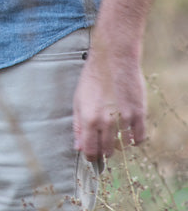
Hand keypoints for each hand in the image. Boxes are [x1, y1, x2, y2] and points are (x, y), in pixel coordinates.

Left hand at [72, 46, 146, 162]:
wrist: (113, 60)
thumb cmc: (92, 78)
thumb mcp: (78, 100)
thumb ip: (78, 126)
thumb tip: (79, 147)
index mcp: (88, 119)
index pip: (90, 150)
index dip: (90, 157)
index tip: (91, 157)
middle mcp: (107, 122)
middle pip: (107, 150)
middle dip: (103, 150)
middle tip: (102, 142)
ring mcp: (124, 119)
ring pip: (123, 146)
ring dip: (118, 143)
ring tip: (114, 132)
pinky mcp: (139, 114)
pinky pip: (140, 138)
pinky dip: (135, 140)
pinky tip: (129, 133)